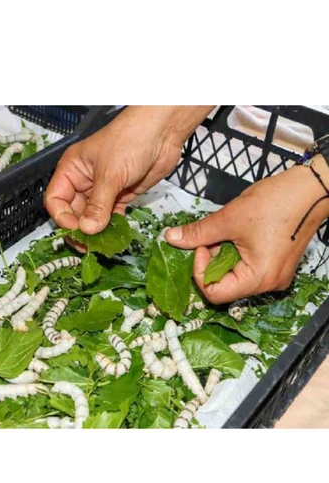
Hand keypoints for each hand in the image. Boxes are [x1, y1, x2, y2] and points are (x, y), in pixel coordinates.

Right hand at [45, 106, 213, 233]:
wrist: (163, 131)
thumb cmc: (130, 140)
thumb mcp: (110, 174)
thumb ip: (98, 205)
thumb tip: (87, 230)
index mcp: (71, 169)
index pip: (56, 200)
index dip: (63, 218)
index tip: (76, 231)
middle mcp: (84, 181)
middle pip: (73, 212)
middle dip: (80, 229)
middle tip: (88, 245)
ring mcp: (103, 189)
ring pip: (92, 217)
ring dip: (96, 231)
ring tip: (103, 244)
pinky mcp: (121, 195)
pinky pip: (111, 217)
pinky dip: (112, 227)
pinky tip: (116, 236)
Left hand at [165, 156, 328, 302]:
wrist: (312, 189)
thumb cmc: (276, 203)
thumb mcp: (229, 218)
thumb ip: (198, 232)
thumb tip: (170, 238)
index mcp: (258, 278)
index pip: (214, 293)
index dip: (199, 270)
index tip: (200, 245)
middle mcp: (268, 285)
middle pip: (224, 286)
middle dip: (210, 261)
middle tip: (210, 236)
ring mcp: (274, 277)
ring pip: (234, 276)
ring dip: (222, 256)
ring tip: (227, 231)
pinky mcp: (276, 266)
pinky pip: (247, 268)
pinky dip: (235, 254)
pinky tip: (238, 234)